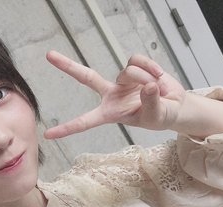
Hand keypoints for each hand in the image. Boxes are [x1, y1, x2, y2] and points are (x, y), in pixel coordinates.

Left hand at [43, 51, 186, 138]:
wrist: (174, 105)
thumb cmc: (161, 117)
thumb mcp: (156, 117)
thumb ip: (151, 103)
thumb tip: (147, 85)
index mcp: (110, 113)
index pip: (85, 122)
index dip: (67, 128)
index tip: (48, 135)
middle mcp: (111, 95)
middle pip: (86, 77)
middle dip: (68, 66)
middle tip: (49, 55)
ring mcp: (122, 79)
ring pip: (129, 71)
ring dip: (146, 78)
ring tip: (157, 89)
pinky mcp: (134, 67)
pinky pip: (138, 60)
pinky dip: (151, 67)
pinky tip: (159, 76)